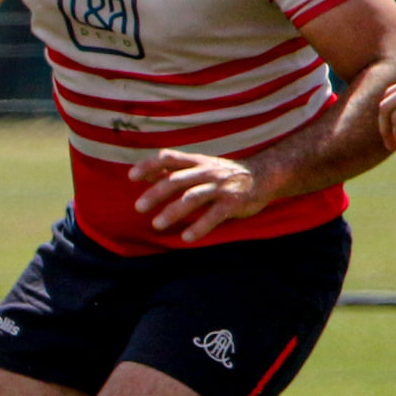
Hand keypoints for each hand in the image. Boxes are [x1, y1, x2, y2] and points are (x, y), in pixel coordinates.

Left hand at [128, 150, 265, 242]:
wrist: (265, 175)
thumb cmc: (225, 174)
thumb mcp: (200, 167)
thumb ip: (175, 170)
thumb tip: (146, 175)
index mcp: (196, 162)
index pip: (168, 158)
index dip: (149, 165)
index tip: (131, 177)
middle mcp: (206, 172)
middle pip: (176, 180)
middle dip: (155, 194)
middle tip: (138, 208)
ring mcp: (220, 187)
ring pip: (192, 197)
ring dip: (173, 211)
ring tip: (157, 224)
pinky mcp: (233, 202)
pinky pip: (214, 215)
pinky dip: (199, 227)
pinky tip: (187, 238)